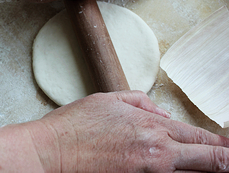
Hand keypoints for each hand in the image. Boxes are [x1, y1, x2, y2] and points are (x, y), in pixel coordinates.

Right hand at [27, 91, 228, 171]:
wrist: (54, 150)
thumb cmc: (77, 123)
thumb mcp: (108, 99)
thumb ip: (140, 102)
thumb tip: (161, 114)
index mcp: (150, 126)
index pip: (199, 137)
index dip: (222, 145)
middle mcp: (156, 152)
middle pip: (206, 160)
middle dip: (225, 161)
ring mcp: (147, 172)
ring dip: (203, 170)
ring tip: (214, 166)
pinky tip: (180, 169)